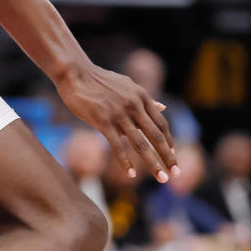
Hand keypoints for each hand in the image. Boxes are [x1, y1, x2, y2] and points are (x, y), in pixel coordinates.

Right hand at [54, 64, 176, 182]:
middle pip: (156, 137)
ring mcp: (119, 114)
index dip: (168, 142)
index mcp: (142, 98)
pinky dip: (125, 161)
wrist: (75, 72)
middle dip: (168, 157)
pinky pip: (117, 145)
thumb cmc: (101, 81)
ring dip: (153, 163)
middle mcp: (135, 106)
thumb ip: (146, 100)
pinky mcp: (102, 121)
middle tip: (175, 173)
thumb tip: (163, 108)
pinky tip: (131, 174)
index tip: (172, 156)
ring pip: (140, 144)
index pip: (161, 124)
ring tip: (161, 178)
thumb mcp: (129, 86)